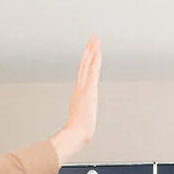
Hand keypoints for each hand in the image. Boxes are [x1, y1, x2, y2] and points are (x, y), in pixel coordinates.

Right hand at [49, 36, 101, 163]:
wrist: (75, 134)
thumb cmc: (77, 131)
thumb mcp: (79, 121)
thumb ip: (79, 118)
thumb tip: (78, 124)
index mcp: (78, 94)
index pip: (82, 74)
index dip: (85, 61)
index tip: (89, 51)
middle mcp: (80, 89)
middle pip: (84, 66)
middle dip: (88, 51)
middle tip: (92, 39)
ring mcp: (84, 89)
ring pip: (87, 66)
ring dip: (92, 52)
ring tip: (95, 40)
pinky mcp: (89, 90)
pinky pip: (92, 72)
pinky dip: (95, 61)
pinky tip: (98, 52)